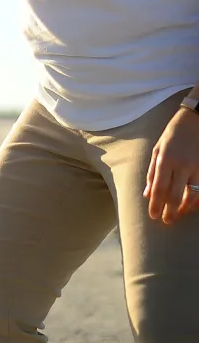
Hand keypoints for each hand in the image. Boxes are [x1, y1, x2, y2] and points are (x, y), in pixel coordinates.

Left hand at [144, 105, 198, 223]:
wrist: (194, 121)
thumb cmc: (172, 135)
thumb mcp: (157, 150)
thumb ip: (152, 173)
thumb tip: (147, 194)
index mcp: (166, 160)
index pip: (159, 188)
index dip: (156, 205)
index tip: (153, 216)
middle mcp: (182, 165)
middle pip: (175, 195)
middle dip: (170, 212)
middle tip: (166, 221)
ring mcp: (197, 168)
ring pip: (192, 196)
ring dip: (184, 209)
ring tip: (178, 215)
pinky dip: (197, 201)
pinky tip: (191, 206)